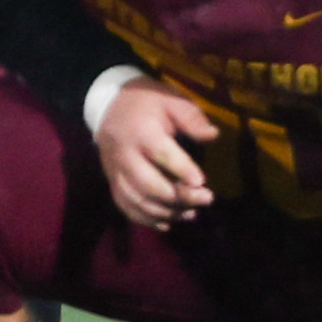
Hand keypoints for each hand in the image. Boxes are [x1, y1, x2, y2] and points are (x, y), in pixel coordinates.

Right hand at [90, 79, 223, 230]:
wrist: (107, 106)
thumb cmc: (145, 103)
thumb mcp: (169, 99)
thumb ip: (191, 118)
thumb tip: (213, 135)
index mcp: (141, 131)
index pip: (161, 153)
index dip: (181, 169)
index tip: (202, 182)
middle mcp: (125, 155)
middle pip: (149, 184)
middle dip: (179, 196)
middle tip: (207, 199)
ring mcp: (116, 172)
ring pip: (138, 201)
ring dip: (167, 212)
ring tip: (192, 213)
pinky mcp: (113, 183)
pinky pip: (126, 207)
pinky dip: (147, 220)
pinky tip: (168, 223)